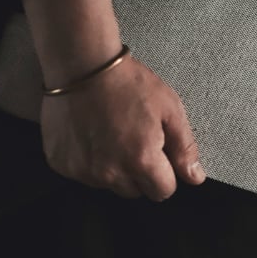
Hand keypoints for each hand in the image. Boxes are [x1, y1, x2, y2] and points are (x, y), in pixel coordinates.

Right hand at [39, 53, 206, 200]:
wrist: (82, 65)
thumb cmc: (128, 83)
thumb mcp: (169, 109)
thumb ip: (184, 148)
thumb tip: (194, 178)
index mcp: (140, 160)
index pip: (162, 192)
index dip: (164, 173)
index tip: (157, 153)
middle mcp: (110, 173)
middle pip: (135, 191)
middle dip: (139, 172)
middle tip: (133, 138)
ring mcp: (82, 170)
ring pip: (108, 185)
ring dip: (113, 168)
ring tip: (110, 134)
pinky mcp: (61, 164)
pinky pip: (82, 174)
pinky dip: (88, 160)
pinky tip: (90, 134)